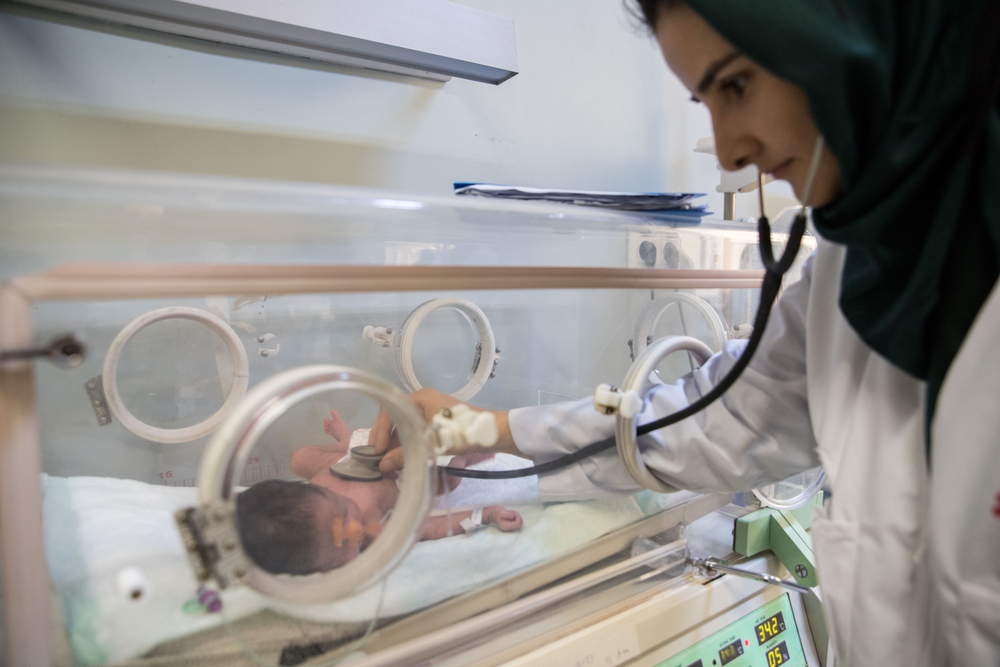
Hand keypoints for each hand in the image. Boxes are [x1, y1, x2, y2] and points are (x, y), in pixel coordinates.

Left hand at [322, 409, 350, 442]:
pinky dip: (328, 431)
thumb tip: (332, 410)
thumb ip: (335, 415)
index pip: (326, 420)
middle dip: (324, 422)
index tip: (325, 418)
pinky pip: (329, 433)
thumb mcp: (339, 421)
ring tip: (326, 425)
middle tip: (326, 420)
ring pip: (326, 429)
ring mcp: (332, 432)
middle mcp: (331, 428)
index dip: (325, 419)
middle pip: (325, 425)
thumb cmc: (342, 430)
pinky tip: (330, 430)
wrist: (345, 439)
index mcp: (332, 424)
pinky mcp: (334, 435)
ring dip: (325, 426)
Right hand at [370, 388, 520, 472]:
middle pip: (394, 416)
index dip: (380, 431)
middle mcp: (422, 400)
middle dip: (385, 437)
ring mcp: (429, 409)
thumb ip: (405, 454)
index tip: (378, 451)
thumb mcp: (431, 444)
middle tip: (378, 457)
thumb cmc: (462, 432)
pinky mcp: (436, 420)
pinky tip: (404, 457)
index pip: (389, 410)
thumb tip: (383, 466)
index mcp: (419, 398)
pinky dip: (407, 442)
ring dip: (395, 442)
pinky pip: (414, 429)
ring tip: (389, 461)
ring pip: (403, 424)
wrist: (492, 433)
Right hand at [482, 505, 521, 531]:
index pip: (517, 524)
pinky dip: (515, 516)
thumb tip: (514, 517)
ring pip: (519, 522)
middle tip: (512, 512)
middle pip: (519, 523)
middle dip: (517, 516)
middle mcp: (509, 528)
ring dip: (516, 516)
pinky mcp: (510, 524)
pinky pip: (516, 520)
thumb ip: (509, 515)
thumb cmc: (496, 512)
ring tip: (510, 513)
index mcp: (506, 526)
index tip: (514, 513)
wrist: (491, 514)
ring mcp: (510, 527)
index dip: (518, 517)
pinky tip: (510, 514)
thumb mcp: (501, 512)